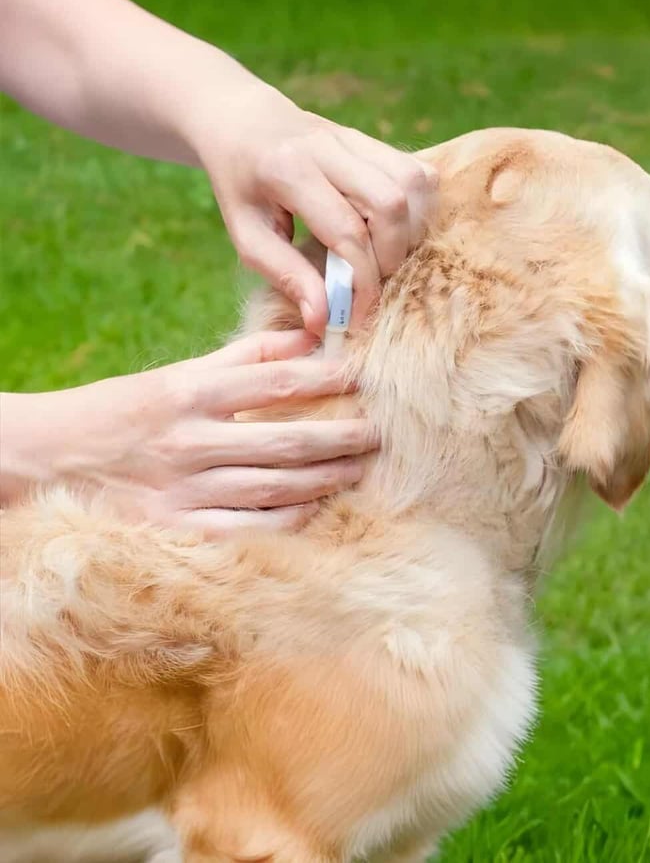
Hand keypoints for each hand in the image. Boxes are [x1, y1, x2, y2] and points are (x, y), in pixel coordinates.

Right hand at [0, 331, 375, 536]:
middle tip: (379, 434)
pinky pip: (249, 530)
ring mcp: (184, 491)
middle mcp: (191, 441)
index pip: (276, 381)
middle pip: (287, 441)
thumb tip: (304, 338)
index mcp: (190, 392)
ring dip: (327, 480)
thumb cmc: (122, 412)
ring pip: (275, 489)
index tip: (363, 377)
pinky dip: (289, 520)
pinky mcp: (177, 531)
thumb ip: (242, 357)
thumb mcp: (176, 374)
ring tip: (361, 468)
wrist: (49, 460)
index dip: (327, 378)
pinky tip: (318, 509)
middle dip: (342, 438)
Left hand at [193, 83, 436, 333]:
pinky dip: (417, 208)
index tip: (355, 315)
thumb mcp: (247, 235)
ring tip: (383, 256)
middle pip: (390, 203)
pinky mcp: (373, 139)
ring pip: (413, 183)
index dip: (361, 282)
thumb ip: (285, 276)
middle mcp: (328, 146)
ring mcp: (355, 137)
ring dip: (410, 231)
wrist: (241, 122)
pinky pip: (418, 172)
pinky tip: (393, 229)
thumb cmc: (241, 186)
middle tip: (370, 283)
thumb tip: (323, 320)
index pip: (346, 231)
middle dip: (390, 257)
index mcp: (287, 170)